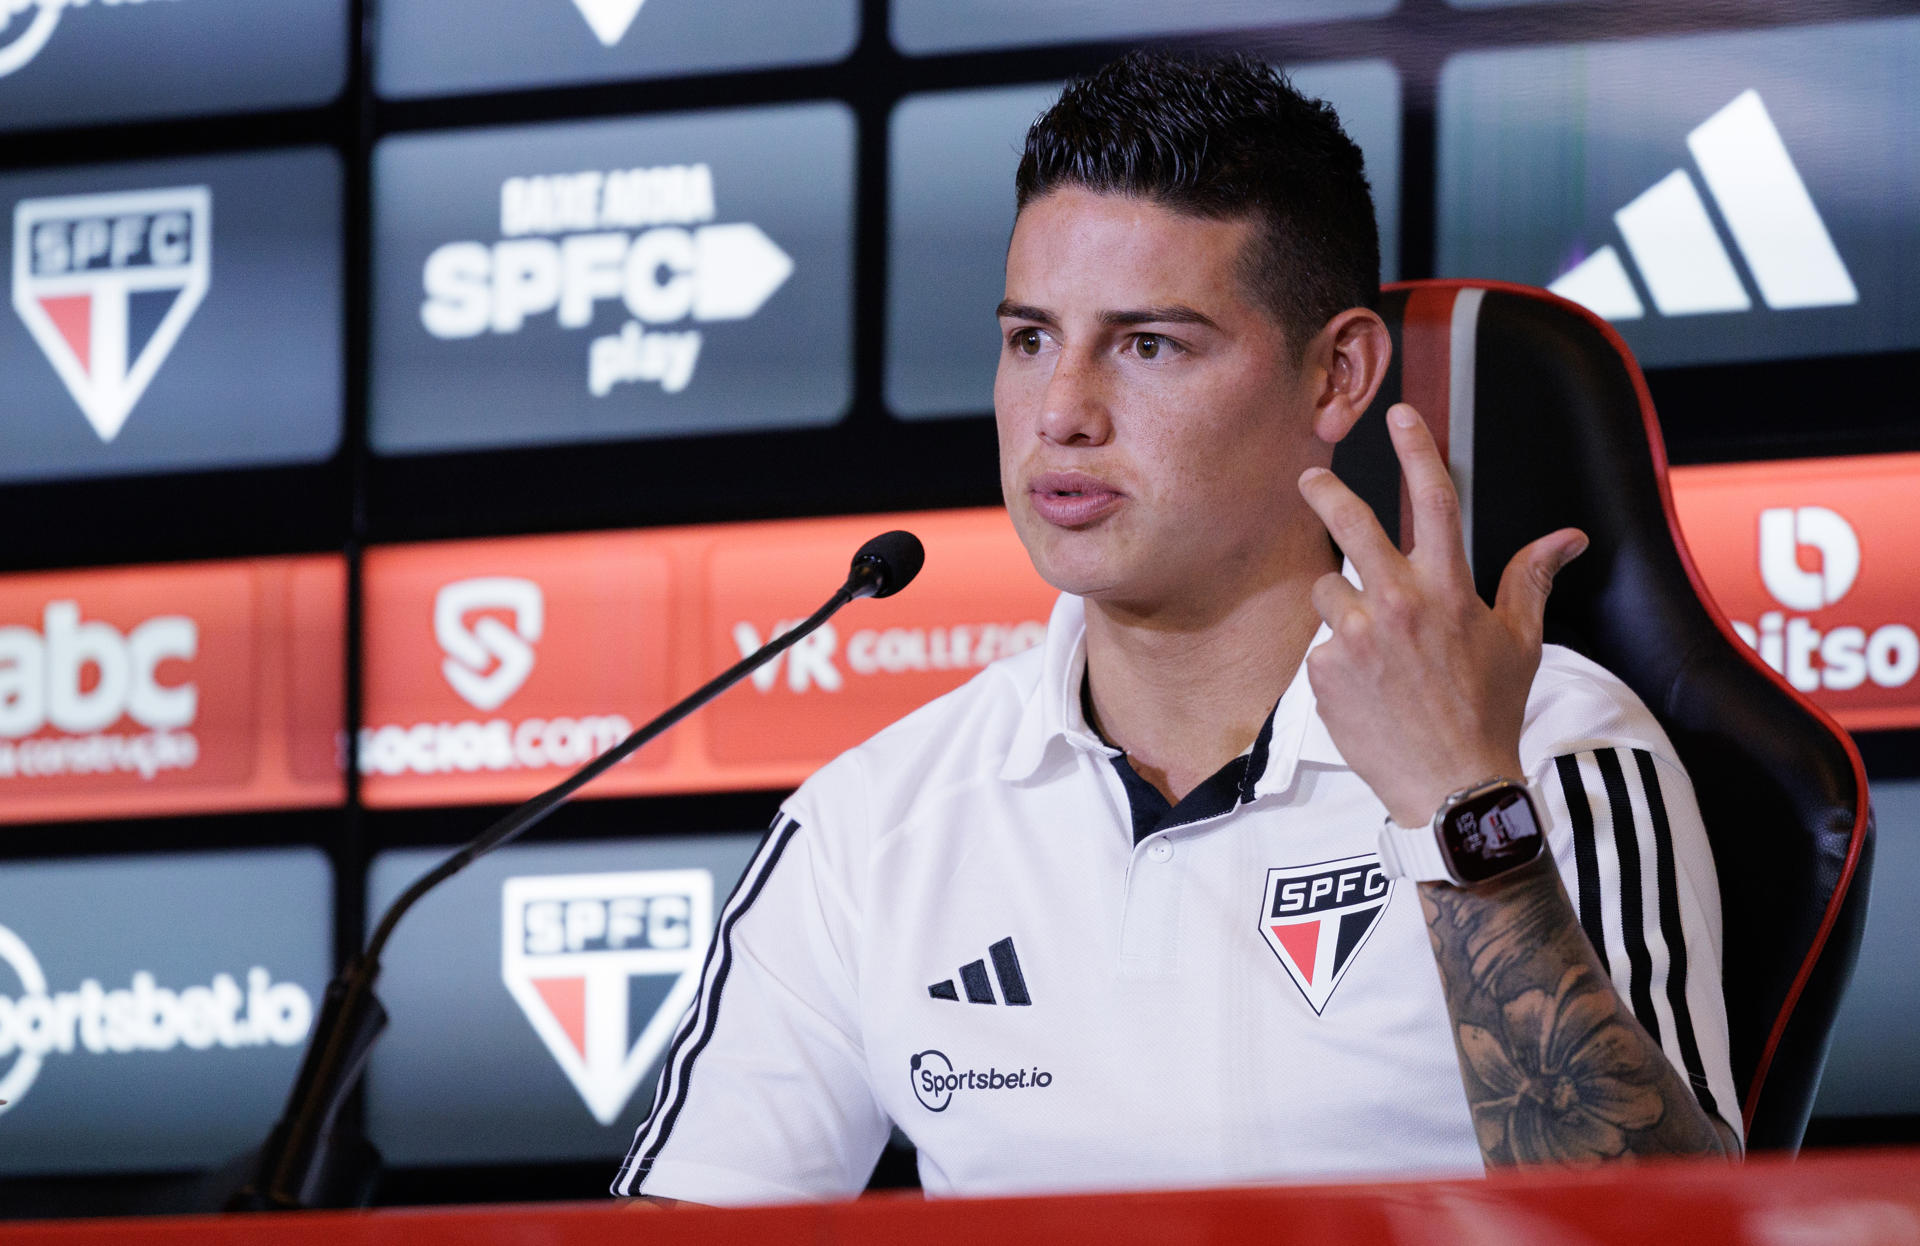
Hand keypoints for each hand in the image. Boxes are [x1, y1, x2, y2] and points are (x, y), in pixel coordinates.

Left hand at [1296, 403, 1586, 826]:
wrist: (1452, 787)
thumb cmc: (1489, 712)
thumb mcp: (1520, 642)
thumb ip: (1530, 579)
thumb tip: (1569, 537)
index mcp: (1448, 589)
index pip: (1435, 500)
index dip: (1417, 450)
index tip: (1399, 415)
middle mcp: (1398, 603)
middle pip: (1351, 525)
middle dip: (1326, 492)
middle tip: (1310, 478)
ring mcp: (1355, 636)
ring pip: (1329, 590)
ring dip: (1343, 607)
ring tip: (1374, 651)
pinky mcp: (1324, 671)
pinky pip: (1321, 646)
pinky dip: (1336, 661)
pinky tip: (1365, 691)